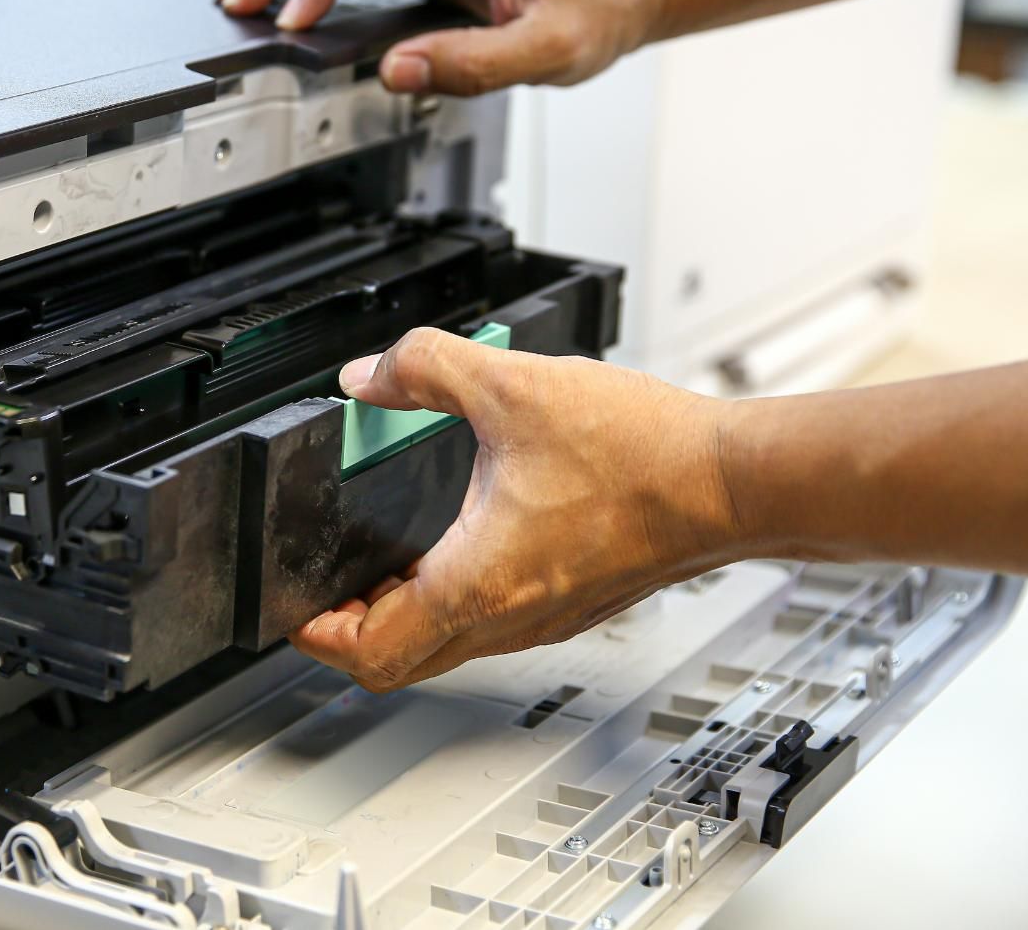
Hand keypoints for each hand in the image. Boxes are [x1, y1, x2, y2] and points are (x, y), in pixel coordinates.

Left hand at [292, 328, 746, 691]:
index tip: (295, 604)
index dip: (317, 634)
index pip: (370, 652)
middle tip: (331, 578)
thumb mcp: (510, 386)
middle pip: (402, 659)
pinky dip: (457, 595)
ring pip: (449, 643)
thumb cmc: (642, 456)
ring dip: (407, 609)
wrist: (733, 482)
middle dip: (354, 623)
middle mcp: (510, 618)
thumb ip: (424, 368)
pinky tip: (465, 535)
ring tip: (390, 552)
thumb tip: (370, 375)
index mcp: (478, 584)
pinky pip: (493, 622)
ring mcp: (546, 618)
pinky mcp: (574, 603)